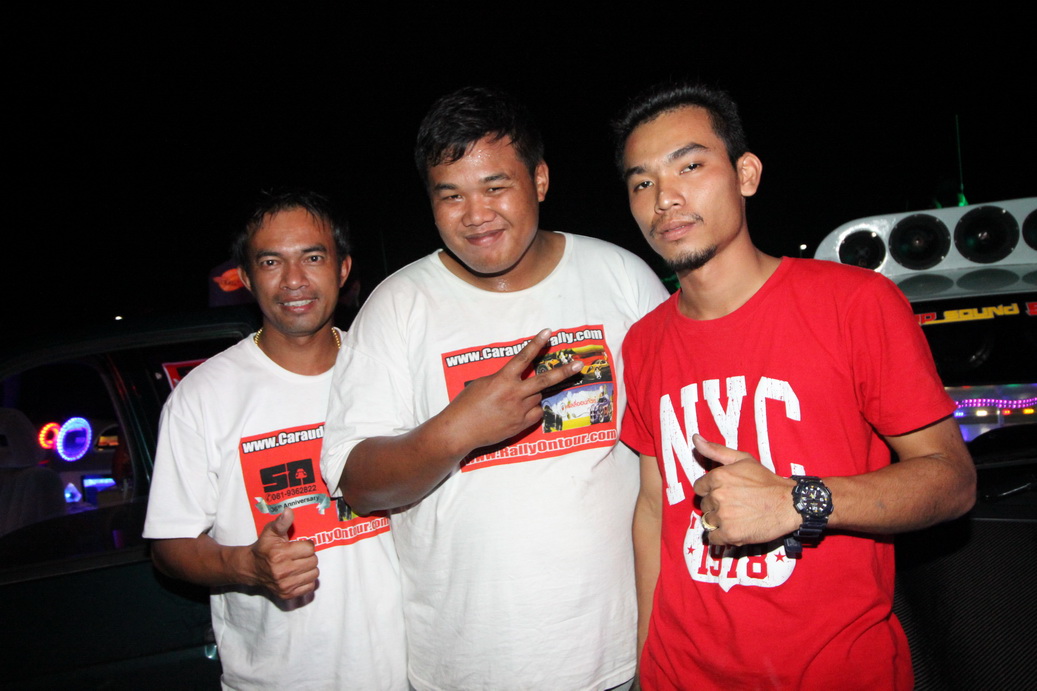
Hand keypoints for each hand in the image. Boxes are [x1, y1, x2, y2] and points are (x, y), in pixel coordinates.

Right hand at [250, 507, 318, 598]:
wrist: (252, 568)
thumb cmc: (264, 547)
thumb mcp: (271, 532)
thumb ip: (282, 522)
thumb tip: (289, 510)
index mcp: (279, 554)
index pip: (310, 548)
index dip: (306, 545)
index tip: (299, 545)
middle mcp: (282, 571)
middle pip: (314, 561)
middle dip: (308, 556)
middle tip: (299, 555)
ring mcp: (285, 585)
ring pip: (314, 574)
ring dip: (309, 568)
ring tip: (299, 564)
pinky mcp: (287, 594)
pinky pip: (310, 586)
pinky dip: (307, 580)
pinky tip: (298, 574)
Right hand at [443, 329, 582, 452]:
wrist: (460, 430)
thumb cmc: (466, 405)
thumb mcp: (482, 383)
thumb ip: (502, 378)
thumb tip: (515, 377)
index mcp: (502, 379)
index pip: (523, 357)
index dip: (536, 343)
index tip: (548, 332)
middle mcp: (514, 393)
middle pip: (545, 379)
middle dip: (564, 371)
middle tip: (579, 365)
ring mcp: (519, 410)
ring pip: (538, 396)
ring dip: (533, 394)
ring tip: (516, 399)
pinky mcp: (521, 424)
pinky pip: (536, 413)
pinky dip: (533, 409)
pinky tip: (520, 411)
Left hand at [691, 434, 798, 546]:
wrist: (789, 504)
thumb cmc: (767, 481)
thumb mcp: (743, 459)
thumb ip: (716, 450)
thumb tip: (695, 439)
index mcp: (718, 476)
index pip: (699, 488)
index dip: (711, 491)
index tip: (724, 493)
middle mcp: (718, 495)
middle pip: (705, 505)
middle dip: (716, 506)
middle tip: (735, 505)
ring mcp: (723, 516)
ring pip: (708, 521)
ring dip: (719, 521)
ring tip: (737, 517)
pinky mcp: (730, 533)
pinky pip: (713, 538)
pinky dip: (721, 536)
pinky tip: (733, 530)